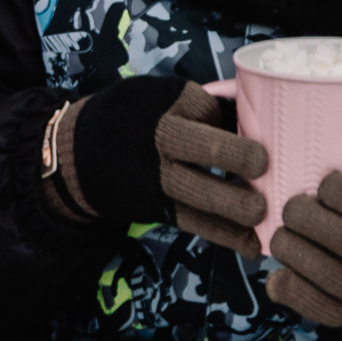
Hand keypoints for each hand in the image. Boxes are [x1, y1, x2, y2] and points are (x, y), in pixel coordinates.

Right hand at [52, 79, 268, 252]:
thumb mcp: (158, 96)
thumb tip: (262, 112)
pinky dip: (227, 236)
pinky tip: (252, 244)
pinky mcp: (158, 208)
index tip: (254, 128)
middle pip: (201, 146)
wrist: (77, 154)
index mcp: (164, 104)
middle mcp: (159, 139)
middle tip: (263, 165)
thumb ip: (204, 104)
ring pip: (200, 192)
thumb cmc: (134, 119)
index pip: (209, 108)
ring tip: (263, 212)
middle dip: (237, 155)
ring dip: (236, 206)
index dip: (235, 120)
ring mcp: (157, 177)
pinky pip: (196, 223)